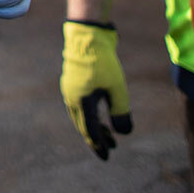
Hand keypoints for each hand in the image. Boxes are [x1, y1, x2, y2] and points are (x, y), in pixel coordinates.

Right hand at [60, 20, 132, 160]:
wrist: (87, 36)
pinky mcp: (73, 80)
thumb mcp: (117, 88)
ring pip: (80, 115)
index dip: (99, 145)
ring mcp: (70, 89)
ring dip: (94, 125)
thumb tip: (123, 133)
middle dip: (98, 137)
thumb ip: (121, 112)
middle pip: (84, 125)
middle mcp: (72, 98)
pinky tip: (100, 111)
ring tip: (109, 132)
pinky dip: (89, 113)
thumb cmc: (103, 62)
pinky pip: (79, 104)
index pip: (90, 131)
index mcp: (81, 103)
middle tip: (112, 147)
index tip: (107, 156)